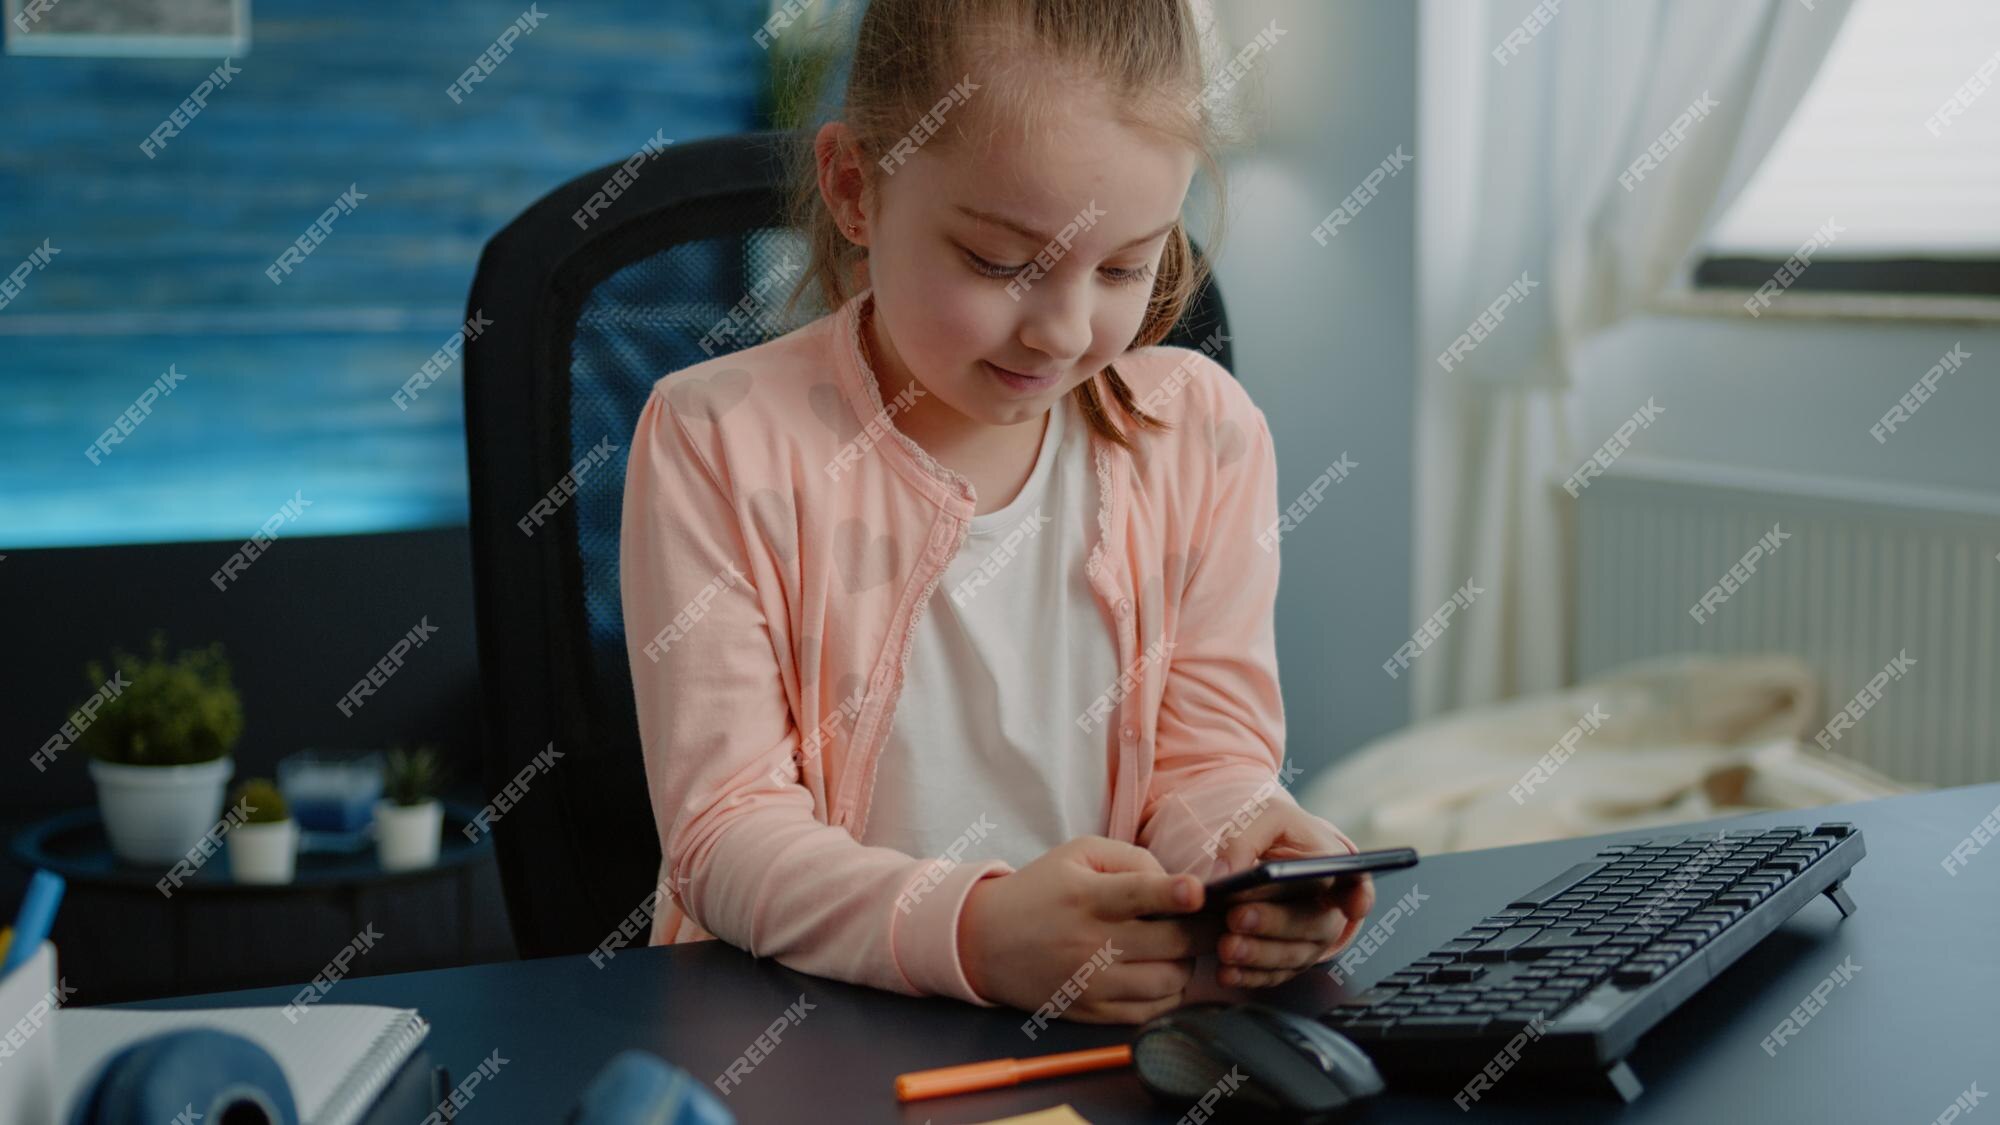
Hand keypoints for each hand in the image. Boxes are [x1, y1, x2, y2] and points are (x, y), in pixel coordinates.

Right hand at [957, 836, 1218, 1024]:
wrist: (985, 942)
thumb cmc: (1042, 890)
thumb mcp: (1078, 854)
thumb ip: (1132, 860)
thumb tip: (1180, 888)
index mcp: (1086, 897)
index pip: (1137, 895)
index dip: (1172, 893)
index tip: (1198, 891)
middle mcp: (1091, 944)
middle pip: (1172, 943)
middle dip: (1205, 929)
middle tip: (1213, 919)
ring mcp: (1094, 984)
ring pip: (1172, 979)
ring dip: (1187, 960)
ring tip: (1176, 945)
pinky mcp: (1095, 1012)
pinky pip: (1154, 1009)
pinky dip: (1169, 990)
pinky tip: (1159, 970)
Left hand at [1214, 804, 1374, 988]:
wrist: (1267, 854)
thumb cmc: (1275, 833)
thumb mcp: (1264, 818)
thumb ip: (1245, 838)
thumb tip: (1225, 874)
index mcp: (1333, 868)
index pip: (1358, 884)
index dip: (1360, 897)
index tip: (1354, 905)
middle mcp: (1327, 909)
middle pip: (1313, 923)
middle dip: (1275, 923)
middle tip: (1238, 916)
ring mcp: (1309, 939)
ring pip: (1293, 955)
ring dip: (1258, 954)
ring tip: (1227, 946)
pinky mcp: (1287, 960)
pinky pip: (1273, 975)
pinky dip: (1248, 976)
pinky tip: (1225, 972)